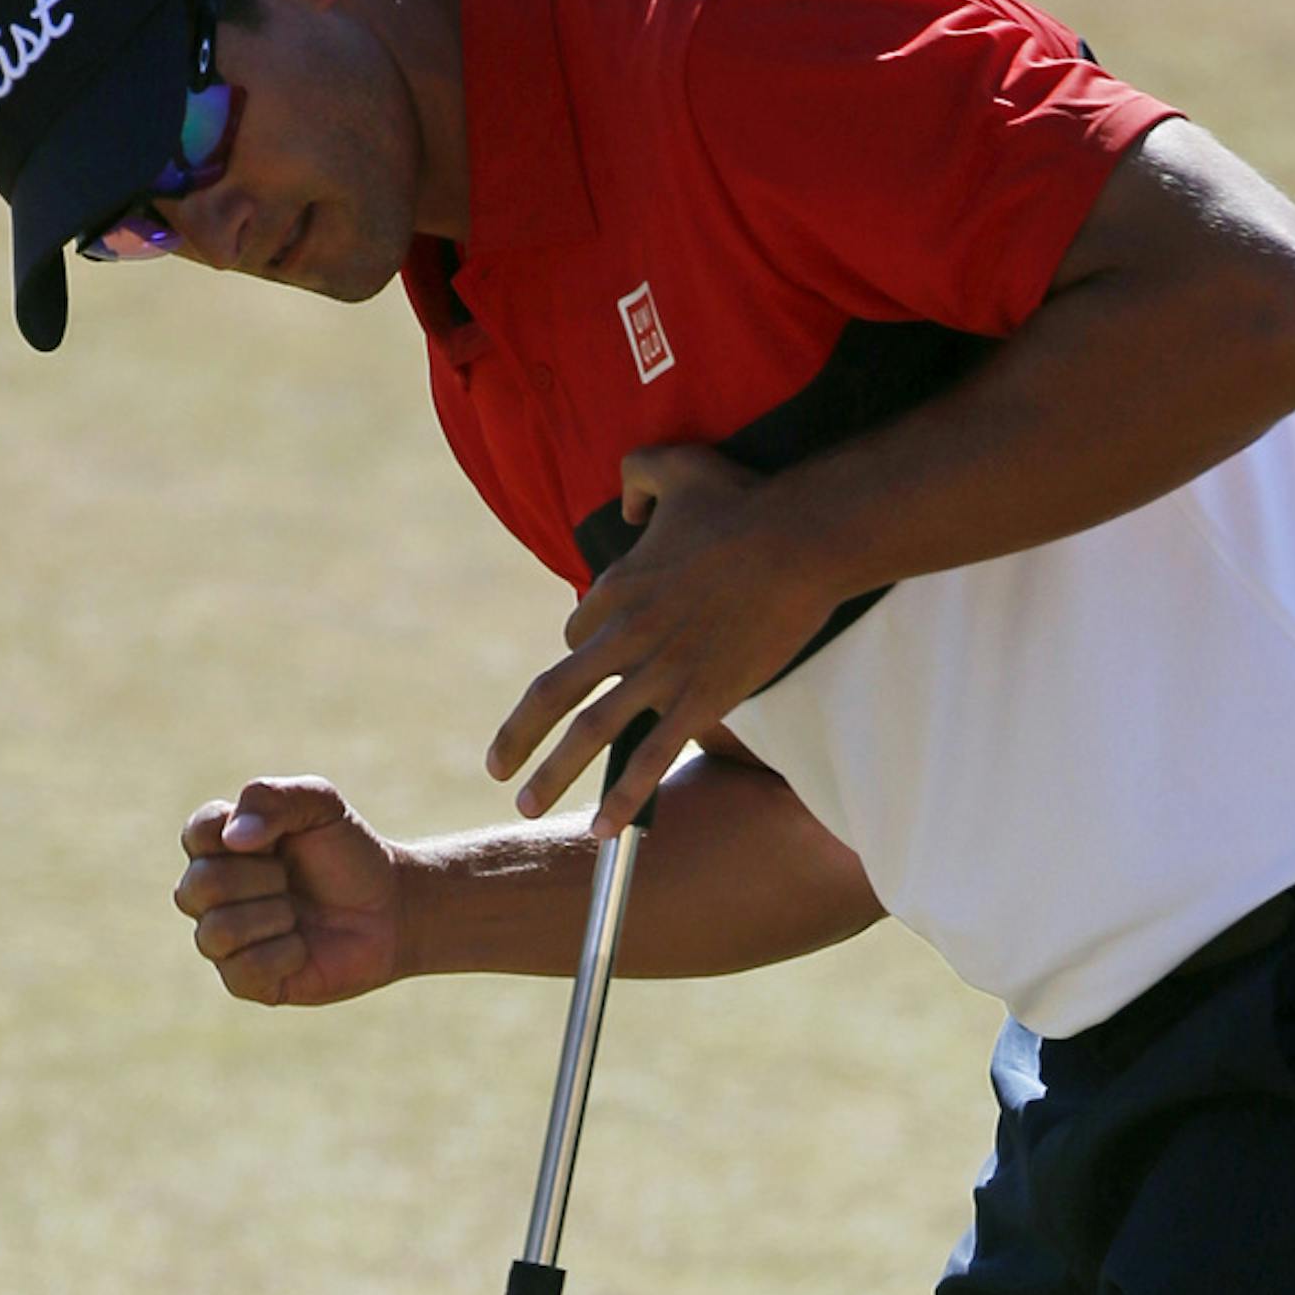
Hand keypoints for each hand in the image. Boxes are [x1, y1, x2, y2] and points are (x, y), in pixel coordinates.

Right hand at [174, 778, 410, 1005]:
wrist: (390, 908)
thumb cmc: (348, 853)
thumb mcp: (320, 804)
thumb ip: (271, 798)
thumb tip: (233, 840)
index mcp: (219, 846)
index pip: (197, 835)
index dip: (243, 835)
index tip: (280, 839)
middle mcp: (211, 895)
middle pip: (201, 886)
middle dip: (261, 879)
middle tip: (291, 878)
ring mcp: (225, 941)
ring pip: (216, 933)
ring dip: (272, 917)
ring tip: (298, 913)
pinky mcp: (247, 982)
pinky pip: (244, 970)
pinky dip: (284, 954)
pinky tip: (304, 947)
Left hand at [486, 448, 839, 835]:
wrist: (798, 542)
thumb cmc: (744, 501)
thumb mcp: (676, 466)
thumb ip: (637, 476)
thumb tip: (625, 504)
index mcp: (615, 587)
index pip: (576, 638)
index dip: (578, 656)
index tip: (590, 672)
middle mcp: (624, 635)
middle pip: (553, 693)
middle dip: (517, 736)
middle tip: (496, 768)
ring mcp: (660, 672)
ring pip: (589, 734)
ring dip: (552, 775)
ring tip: (527, 807)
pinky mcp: (700, 699)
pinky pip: (651, 758)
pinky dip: (624, 797)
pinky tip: (602, 828)